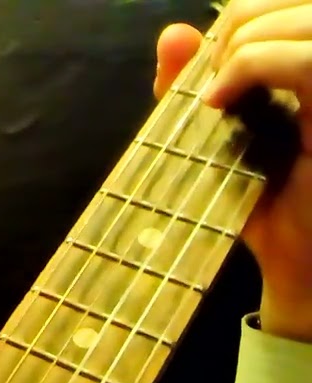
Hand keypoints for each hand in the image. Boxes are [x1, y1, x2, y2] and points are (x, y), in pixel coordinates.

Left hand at [154, 0, 311, 342]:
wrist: (300, 266)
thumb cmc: (264, 204)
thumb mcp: (215, 139)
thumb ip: (192, 87)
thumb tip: (174, 33)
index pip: (292, 3)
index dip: (247, 15)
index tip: (212, 68)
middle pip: (301, 1)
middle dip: (243, 24)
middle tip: (212, 82)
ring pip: (308, 19)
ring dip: (246, 44)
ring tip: (217, 95)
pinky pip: (308, 60)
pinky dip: (252, 65)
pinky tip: (220, 103)